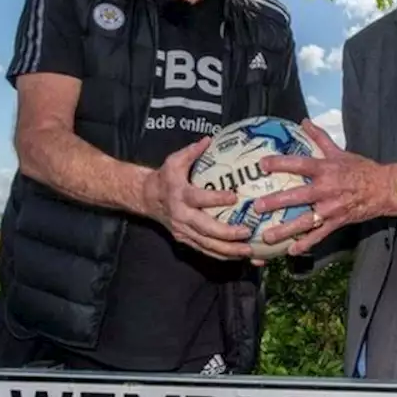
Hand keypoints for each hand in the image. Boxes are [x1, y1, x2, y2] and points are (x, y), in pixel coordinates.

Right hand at [144, 136, 254, 260]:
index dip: (215, 199)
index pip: (198, 198)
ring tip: (249, 251)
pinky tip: (241, 257)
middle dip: (227, 233)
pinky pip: (206, 251)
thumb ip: (192, 151)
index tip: (234, 197)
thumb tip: (209, 139)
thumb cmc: (166, 177)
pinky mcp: (186, 240)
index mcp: (180, 195)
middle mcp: (181, 216)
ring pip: (207, 245)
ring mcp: (183, 231)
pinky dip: (223, 256)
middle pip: (205, 229)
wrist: (147, 199)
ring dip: (229, 250)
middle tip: (247, 232)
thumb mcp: (174, 160)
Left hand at [252, 119, 396, 254]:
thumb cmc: (362, 169)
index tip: (262, 164)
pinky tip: (291, 250)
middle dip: (276, 202)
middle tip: (257, 207)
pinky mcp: (337, 222)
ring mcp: (331, 209)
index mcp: (326, 170)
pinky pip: (319, 235)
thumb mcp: (340, 151)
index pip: (299, 165)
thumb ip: (320, 137)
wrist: (385, 189)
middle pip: (297, 196)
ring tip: (267, 236)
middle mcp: (326, 190)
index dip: (280, 163)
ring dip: (285, 229)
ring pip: (305, 221)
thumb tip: (304, 121)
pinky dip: (306, 243)